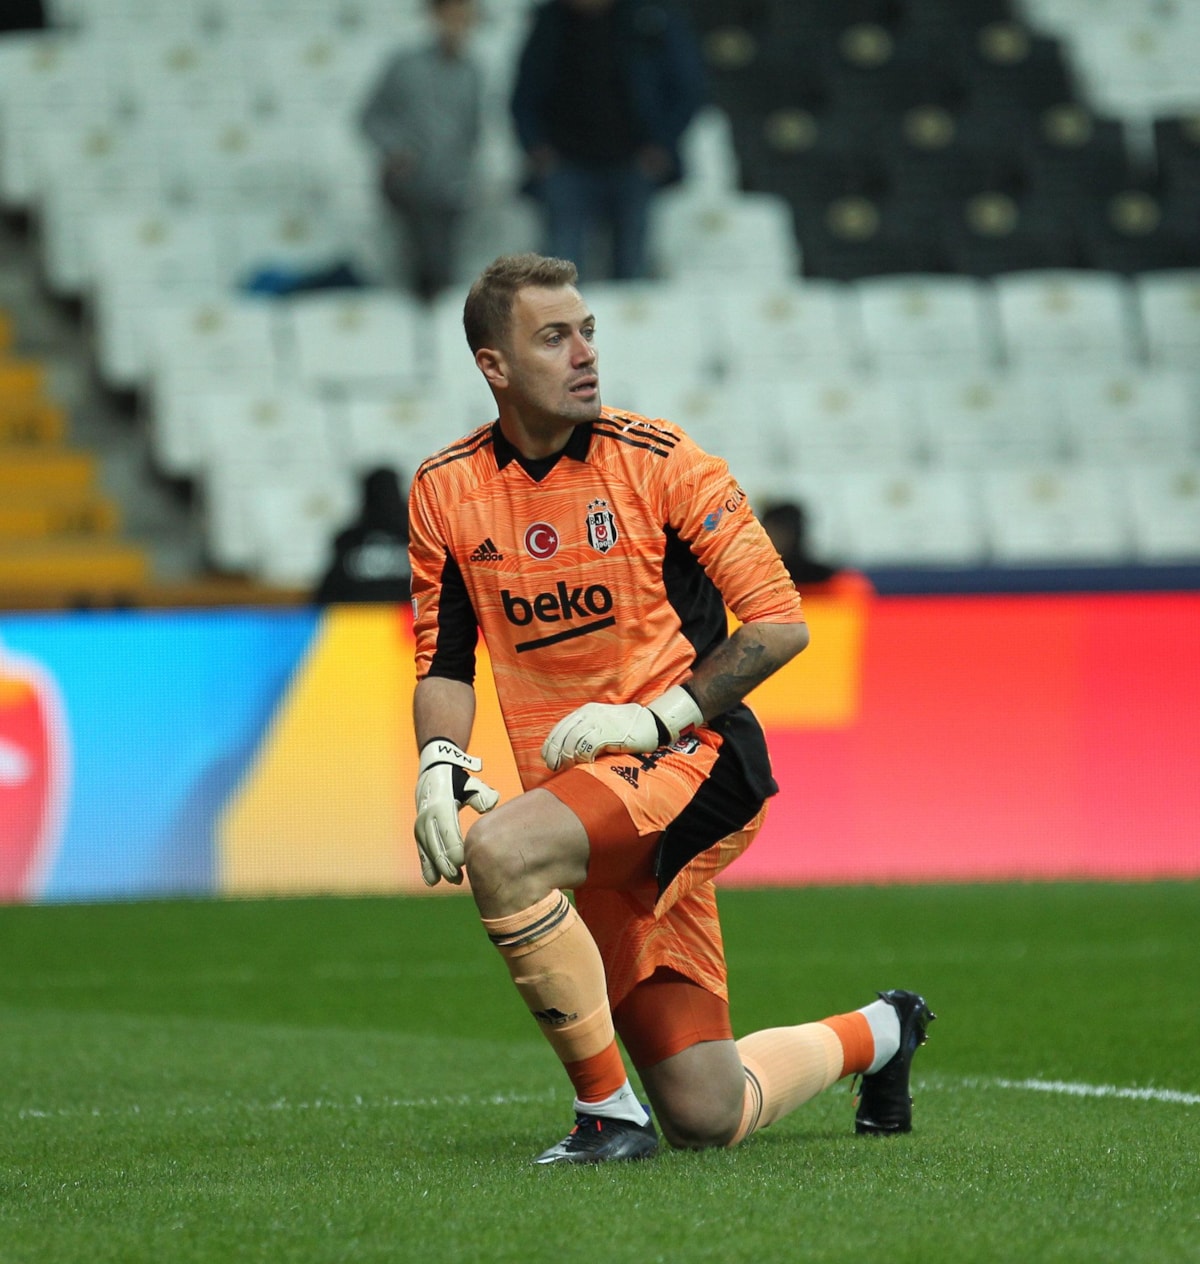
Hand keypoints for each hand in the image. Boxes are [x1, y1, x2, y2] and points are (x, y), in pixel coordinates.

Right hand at [413, 739, 498, 885]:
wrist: (433, 774)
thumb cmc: (458, 782)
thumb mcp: (471, 783)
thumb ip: (482, 794)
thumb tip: (489, 807)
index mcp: (440, 807)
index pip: (448, 834)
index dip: (456, 851)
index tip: (468, 862)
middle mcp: (427, 818)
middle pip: (436, 847)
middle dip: (448, 866)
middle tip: (461, 880)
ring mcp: (420, 826)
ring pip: (428, 852)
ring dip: (439, 869)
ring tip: (455, 881)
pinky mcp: (419, 832)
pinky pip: (421, 852)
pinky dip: (426, 866)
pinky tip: (432, 881)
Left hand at [541, 685, 703, 771]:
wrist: (651, 723)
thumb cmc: (626, 729)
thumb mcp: (601, 725)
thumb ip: (585, 733)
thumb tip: (566, 752)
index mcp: (585, 711)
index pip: (559, 728)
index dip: (550, 745)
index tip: (548, 759)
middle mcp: (589, 714)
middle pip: (562, 735)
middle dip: (555, 754)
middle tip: (554, 767)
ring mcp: (598, 722)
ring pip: (572, 741)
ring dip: (567, 757)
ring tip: (568, 768)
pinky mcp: (608, 732)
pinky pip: (587, 747)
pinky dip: (582, 757)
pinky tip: (585, 763)